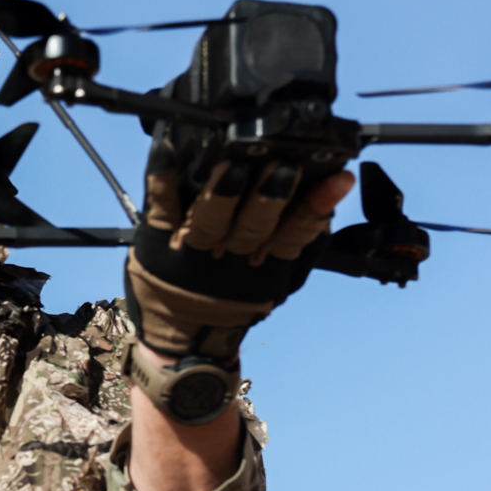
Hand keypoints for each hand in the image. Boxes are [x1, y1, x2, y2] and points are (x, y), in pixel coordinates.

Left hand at [126, 150, 354, 373]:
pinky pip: (158, 208)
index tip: (336, 178)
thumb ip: (297, 246)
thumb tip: (327, 201)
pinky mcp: (154, 243)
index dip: (315, 207)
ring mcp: (190, 253)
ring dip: (222, 193)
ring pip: (210, 220)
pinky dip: (161, 179)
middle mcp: (229, 262)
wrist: (178, 338)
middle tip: (284, 165)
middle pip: (254, 226)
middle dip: (270, 196)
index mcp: (264, 270)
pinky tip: (166, 152)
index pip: (296, 234)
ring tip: (234, 167)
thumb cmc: (228, 303)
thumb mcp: (271, 285)